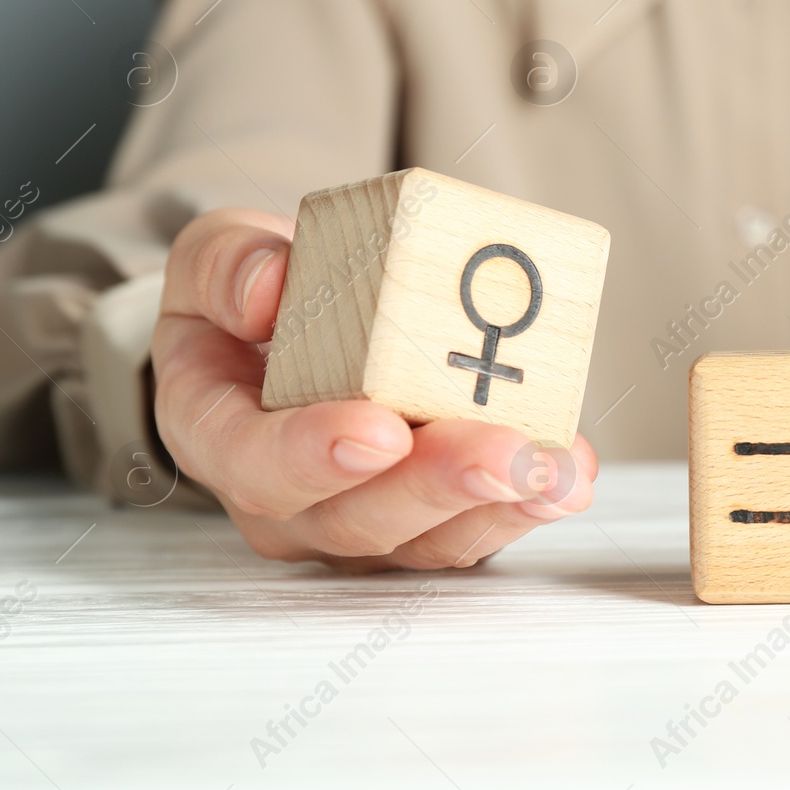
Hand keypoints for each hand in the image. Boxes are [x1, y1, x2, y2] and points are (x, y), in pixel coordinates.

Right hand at [150, 208, 595, 570]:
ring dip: (499, 505)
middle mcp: (285, 497)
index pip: (254, 463)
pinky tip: (573, 471)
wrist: (295, 324)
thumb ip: (230, 264)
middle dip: (437, 487)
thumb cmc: (256, 296)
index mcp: (217, 430)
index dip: (314, 455)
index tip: (378, 431)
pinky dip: (530, 500)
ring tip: (555, 470)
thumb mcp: (217, 252)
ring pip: (427, 538)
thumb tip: (271, 288)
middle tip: (501, 455)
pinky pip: (477, 525)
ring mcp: (359, 516)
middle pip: (355, 518)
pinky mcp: (427, 516)